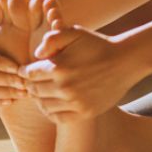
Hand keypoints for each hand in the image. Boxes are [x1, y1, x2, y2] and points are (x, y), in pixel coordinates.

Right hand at [0, 2, 26, 109]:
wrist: (28, 52)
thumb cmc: (25, 32)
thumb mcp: (24, 18)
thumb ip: (17, 5)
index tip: (18, 67)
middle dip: (5, 78)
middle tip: (24, 80)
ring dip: (6, 90)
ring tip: (25, 90)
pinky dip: (0, 100)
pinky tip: (14, 99)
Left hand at [18, 25, 139, 121]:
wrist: (125, 61)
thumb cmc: (98, 45)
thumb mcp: (75, 33)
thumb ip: (52, 38)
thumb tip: (36, 55)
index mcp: (59, 67)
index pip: (29, 74)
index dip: (25, 71)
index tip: (27, 70)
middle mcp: (64, 87)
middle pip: (34, 91)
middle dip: (31, 85)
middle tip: (33, 81)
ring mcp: (75, 102)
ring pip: (44, 106)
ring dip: (40, 99)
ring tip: (44, 92)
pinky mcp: (84, 113)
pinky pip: (58, 118)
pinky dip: (51, 112)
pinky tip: (54, 103)